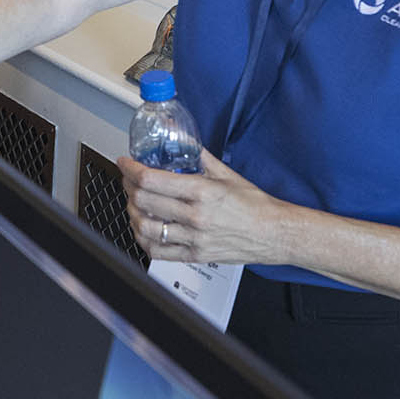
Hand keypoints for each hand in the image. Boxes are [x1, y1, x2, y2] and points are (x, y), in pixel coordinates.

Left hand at [120, 148, 283, 264]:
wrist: (274, 233)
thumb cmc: (255, 206)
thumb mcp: (227, 174)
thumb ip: (201, 158)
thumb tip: (184, 143)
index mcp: (202, 192)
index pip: (152, 180)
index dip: (131, 169)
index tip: (125, 163)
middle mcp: (196, 216)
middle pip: (143, 201)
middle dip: (128, 187)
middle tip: (128, 180)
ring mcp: (194, 238)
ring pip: (145, 227)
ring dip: (132, 213)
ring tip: (134, 204)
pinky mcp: (195, 255)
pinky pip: (158, 251)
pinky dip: (143, 239)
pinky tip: (143, 229)